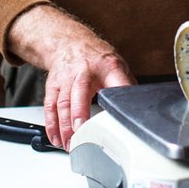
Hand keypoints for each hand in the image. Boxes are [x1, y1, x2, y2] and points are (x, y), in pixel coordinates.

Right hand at [6, 5, 134, 149]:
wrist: (69, 42)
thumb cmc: (96, 58)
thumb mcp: (117, 65)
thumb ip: (126, 85)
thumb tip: (138, 107)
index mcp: (107, 67)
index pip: (115, 81)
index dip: (117, 96)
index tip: (118, 114)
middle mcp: (84, 72)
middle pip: (80, 93)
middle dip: (79, 114)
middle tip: (81, 134)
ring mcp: (66, 79)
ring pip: (62, 103)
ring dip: (64, 127)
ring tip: (70, 145)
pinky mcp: (53, 86)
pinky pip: (50, 106)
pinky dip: (51, 125)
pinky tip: (56, 138)